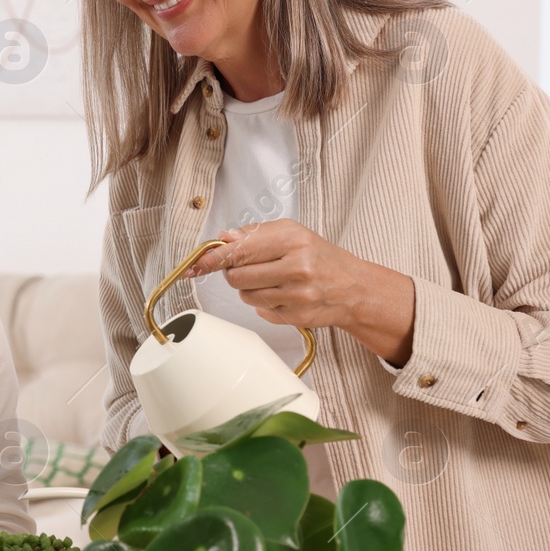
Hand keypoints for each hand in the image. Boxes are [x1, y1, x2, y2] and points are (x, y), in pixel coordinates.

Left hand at [183, 220, 415, 363]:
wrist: (353, 287)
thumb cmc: (320, 256)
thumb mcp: (292, 233)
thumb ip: (254, 234)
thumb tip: (223, 238)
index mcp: (293, 241)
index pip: (240, 250)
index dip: (213, 258)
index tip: (196, 263)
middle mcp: (296, 268)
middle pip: (236, 276)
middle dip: (235, 272)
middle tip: (251, 267)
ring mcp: (296, 296)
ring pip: (245, 295)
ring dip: (250, 288)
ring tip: (272, 280)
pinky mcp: (295, 317)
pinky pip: (260, 310)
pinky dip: (264, 302)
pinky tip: (283, 294)